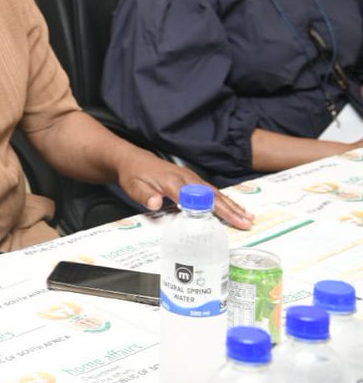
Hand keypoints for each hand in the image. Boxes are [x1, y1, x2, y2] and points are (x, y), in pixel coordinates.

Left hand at [116, 150, 253, 229]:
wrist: (133, 160)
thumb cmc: (134, 175)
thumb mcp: (134, 187)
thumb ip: (145, 196)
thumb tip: (155, 203)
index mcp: (173, 182)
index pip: (196, 198)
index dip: (212, 209)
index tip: (226, 219)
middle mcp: (186, 179)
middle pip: (211, 196)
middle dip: (230, 210)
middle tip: (246, 222)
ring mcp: (191, 178)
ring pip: (215, 193)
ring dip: (232, 205)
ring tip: (248, 217)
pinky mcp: (192, 180)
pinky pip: (211, 190)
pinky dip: (225, 199)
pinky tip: (234, 207)